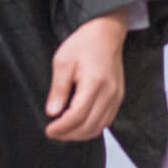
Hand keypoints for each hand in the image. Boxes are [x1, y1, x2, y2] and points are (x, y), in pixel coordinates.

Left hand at [44, 10, 127, 141]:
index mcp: (94, 83)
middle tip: (54, 133)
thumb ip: (58, 89)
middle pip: (89, 126)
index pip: (77, 116)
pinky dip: (92, 127)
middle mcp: (109, 93)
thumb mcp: (62, 61)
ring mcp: (116, 96)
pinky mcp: (118, 97)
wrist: (106, 33)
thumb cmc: (83, 44)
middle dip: (69, 135)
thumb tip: (53, 113)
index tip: (48, 130)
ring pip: (99, 127)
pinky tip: (79, 124)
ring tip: (64, 131)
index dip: (61, 128)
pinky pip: (107, 121)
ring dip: (81, 134)